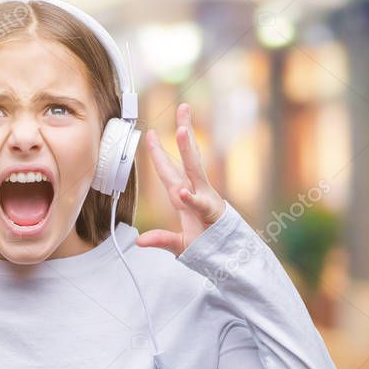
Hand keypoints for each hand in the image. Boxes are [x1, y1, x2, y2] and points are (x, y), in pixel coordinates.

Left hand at [135, 103, 225, 256]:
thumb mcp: (179, 245)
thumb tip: (140, 241)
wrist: (228, 259)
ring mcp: (205, 200)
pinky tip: (182, 192)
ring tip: (182, 131)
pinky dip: (191, 199)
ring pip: (196, 171)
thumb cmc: (206, 247)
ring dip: (188, 151)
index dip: (159, 152)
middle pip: (188, 158)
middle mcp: (196, 192)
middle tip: (183, 108)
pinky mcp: (212, 213)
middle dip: (185, 132)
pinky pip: (200, 204)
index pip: (169, 170)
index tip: (150, 133)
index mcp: (184, 196)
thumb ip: (160, 239)